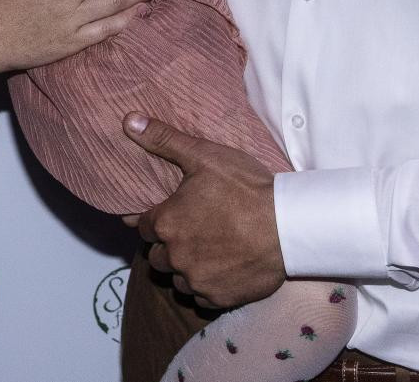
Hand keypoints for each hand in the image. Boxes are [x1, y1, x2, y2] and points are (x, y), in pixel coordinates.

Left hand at [127, 115, 285, 309]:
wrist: (289, 227)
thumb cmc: (246, 188)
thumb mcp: (204, 155)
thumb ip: (163, 139)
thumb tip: (129, 120)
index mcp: (167, 223)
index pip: (143, 227)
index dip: (154, 220)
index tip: (168, 216)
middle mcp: (176, 256)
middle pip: (157, 256)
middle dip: (167, 246)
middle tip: (189, 234)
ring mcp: (197, 280)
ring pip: (177, 279)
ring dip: (184, 269)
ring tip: (204, 253)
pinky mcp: (219, 299)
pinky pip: (201, 298)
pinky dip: (206, 287)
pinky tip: (220, 271)